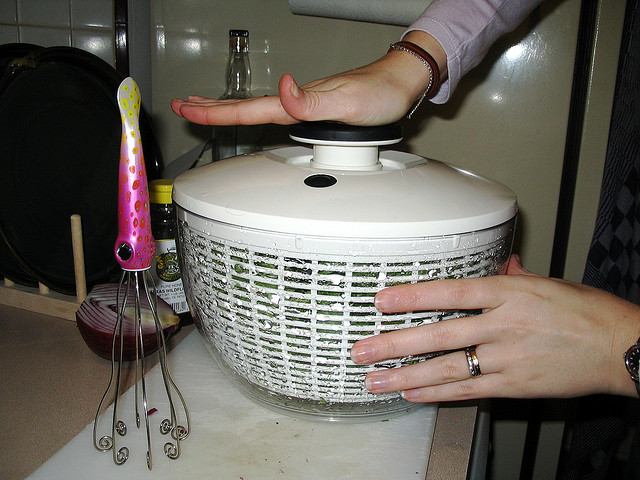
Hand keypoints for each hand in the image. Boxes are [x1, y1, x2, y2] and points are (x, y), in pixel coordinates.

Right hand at [171, 31, 446, 126]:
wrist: (399, 82)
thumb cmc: (378, 93)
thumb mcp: (347, 102)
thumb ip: (312, 101)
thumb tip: (283, 91)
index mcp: (297, 102)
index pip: (249, 109)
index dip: (216, 113)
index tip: (188, 110)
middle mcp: (296, 102)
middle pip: (246, 107)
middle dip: (211, 108)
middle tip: (183, 106)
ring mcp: (303, 104)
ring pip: (257, 108)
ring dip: (227, 109)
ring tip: (205, 109)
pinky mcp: (314, 109)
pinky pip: (274, 111)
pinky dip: (254, 112)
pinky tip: (257, 113)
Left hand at [350, 255, 639, 401]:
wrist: (620, 347)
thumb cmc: (586, 312)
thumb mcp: (547, 283)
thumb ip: (514, 276)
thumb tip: (499, 265)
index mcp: (508, 293)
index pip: (449, 292)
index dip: (412, 296)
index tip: (381, 300)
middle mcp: (503, 325)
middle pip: (439, 335)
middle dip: (395, 344)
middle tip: (363, 350)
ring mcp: (507, 357)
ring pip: (448, 368)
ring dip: (406, 375)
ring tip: (376, 380)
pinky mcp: (515, 385)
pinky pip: (469, 390)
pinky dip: (438, 393)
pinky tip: (413, 394)